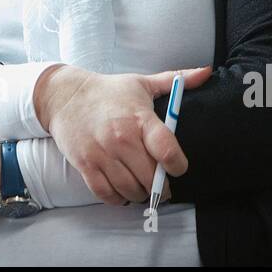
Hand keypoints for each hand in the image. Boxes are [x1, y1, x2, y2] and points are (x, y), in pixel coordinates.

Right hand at [34, 64, 210, 204]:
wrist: (65, 96)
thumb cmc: (109, 91)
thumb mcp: (142, 82)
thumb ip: (176, 80)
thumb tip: (207, 72)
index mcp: (139, 118)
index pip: (166, 150)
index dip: (178, 166)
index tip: (178, 168)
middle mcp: (121, 138)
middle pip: (150, 177)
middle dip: (160, 187)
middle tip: (162, 185)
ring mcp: (102, 153)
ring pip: (130, 189)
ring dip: (140, 194)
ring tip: (143, 187)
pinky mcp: (85, 164)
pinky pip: (106, 194)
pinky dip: (118, 199)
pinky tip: (123, 191)